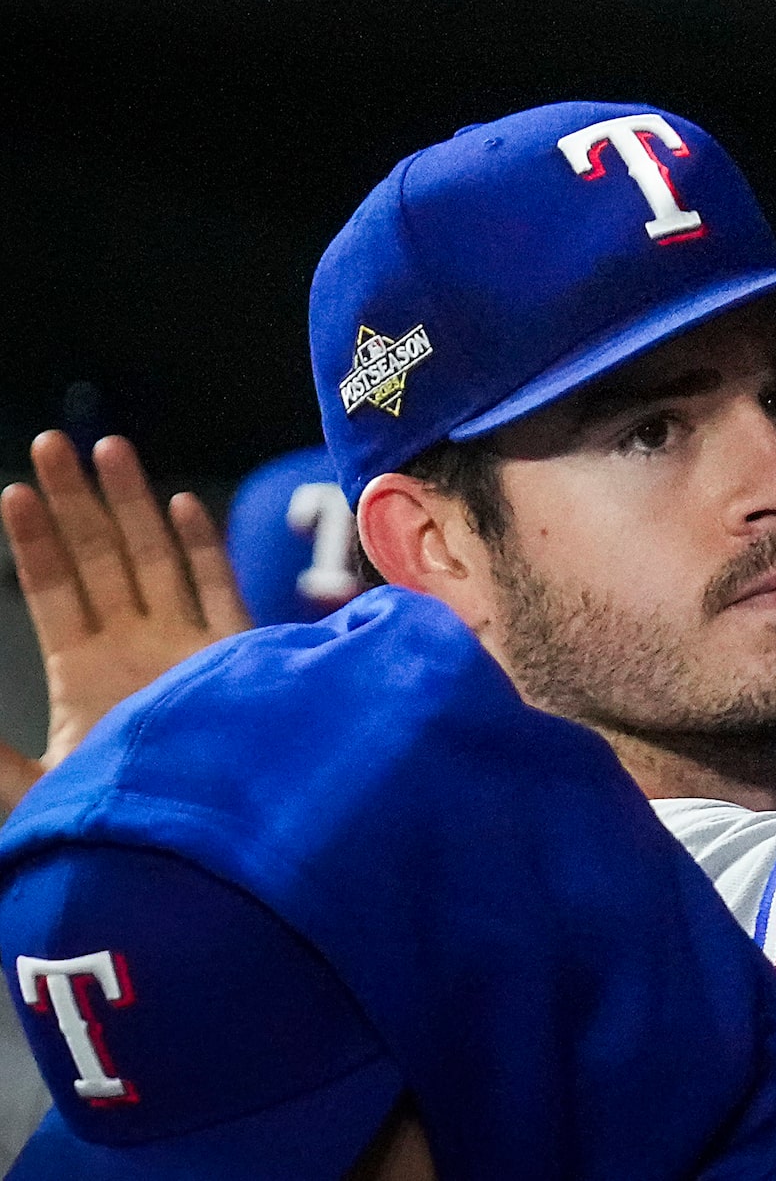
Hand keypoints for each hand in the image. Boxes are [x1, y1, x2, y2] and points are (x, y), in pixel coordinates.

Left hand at [0, 433, 249, 810]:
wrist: (201, 851)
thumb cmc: (121, 826)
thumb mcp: (34, 791)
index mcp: (85, 672)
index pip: (52, 590)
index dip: (32, 542)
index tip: (13, 494)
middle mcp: (135, 646)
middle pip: (100, 557)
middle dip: (75, 500)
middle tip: (52, 443)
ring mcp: (187, 646)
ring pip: (155, 557)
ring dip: (130, 503)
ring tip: (105, 448)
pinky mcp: (235, 657)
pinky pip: (217, 589)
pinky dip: (202, 547)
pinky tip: (182, 505)